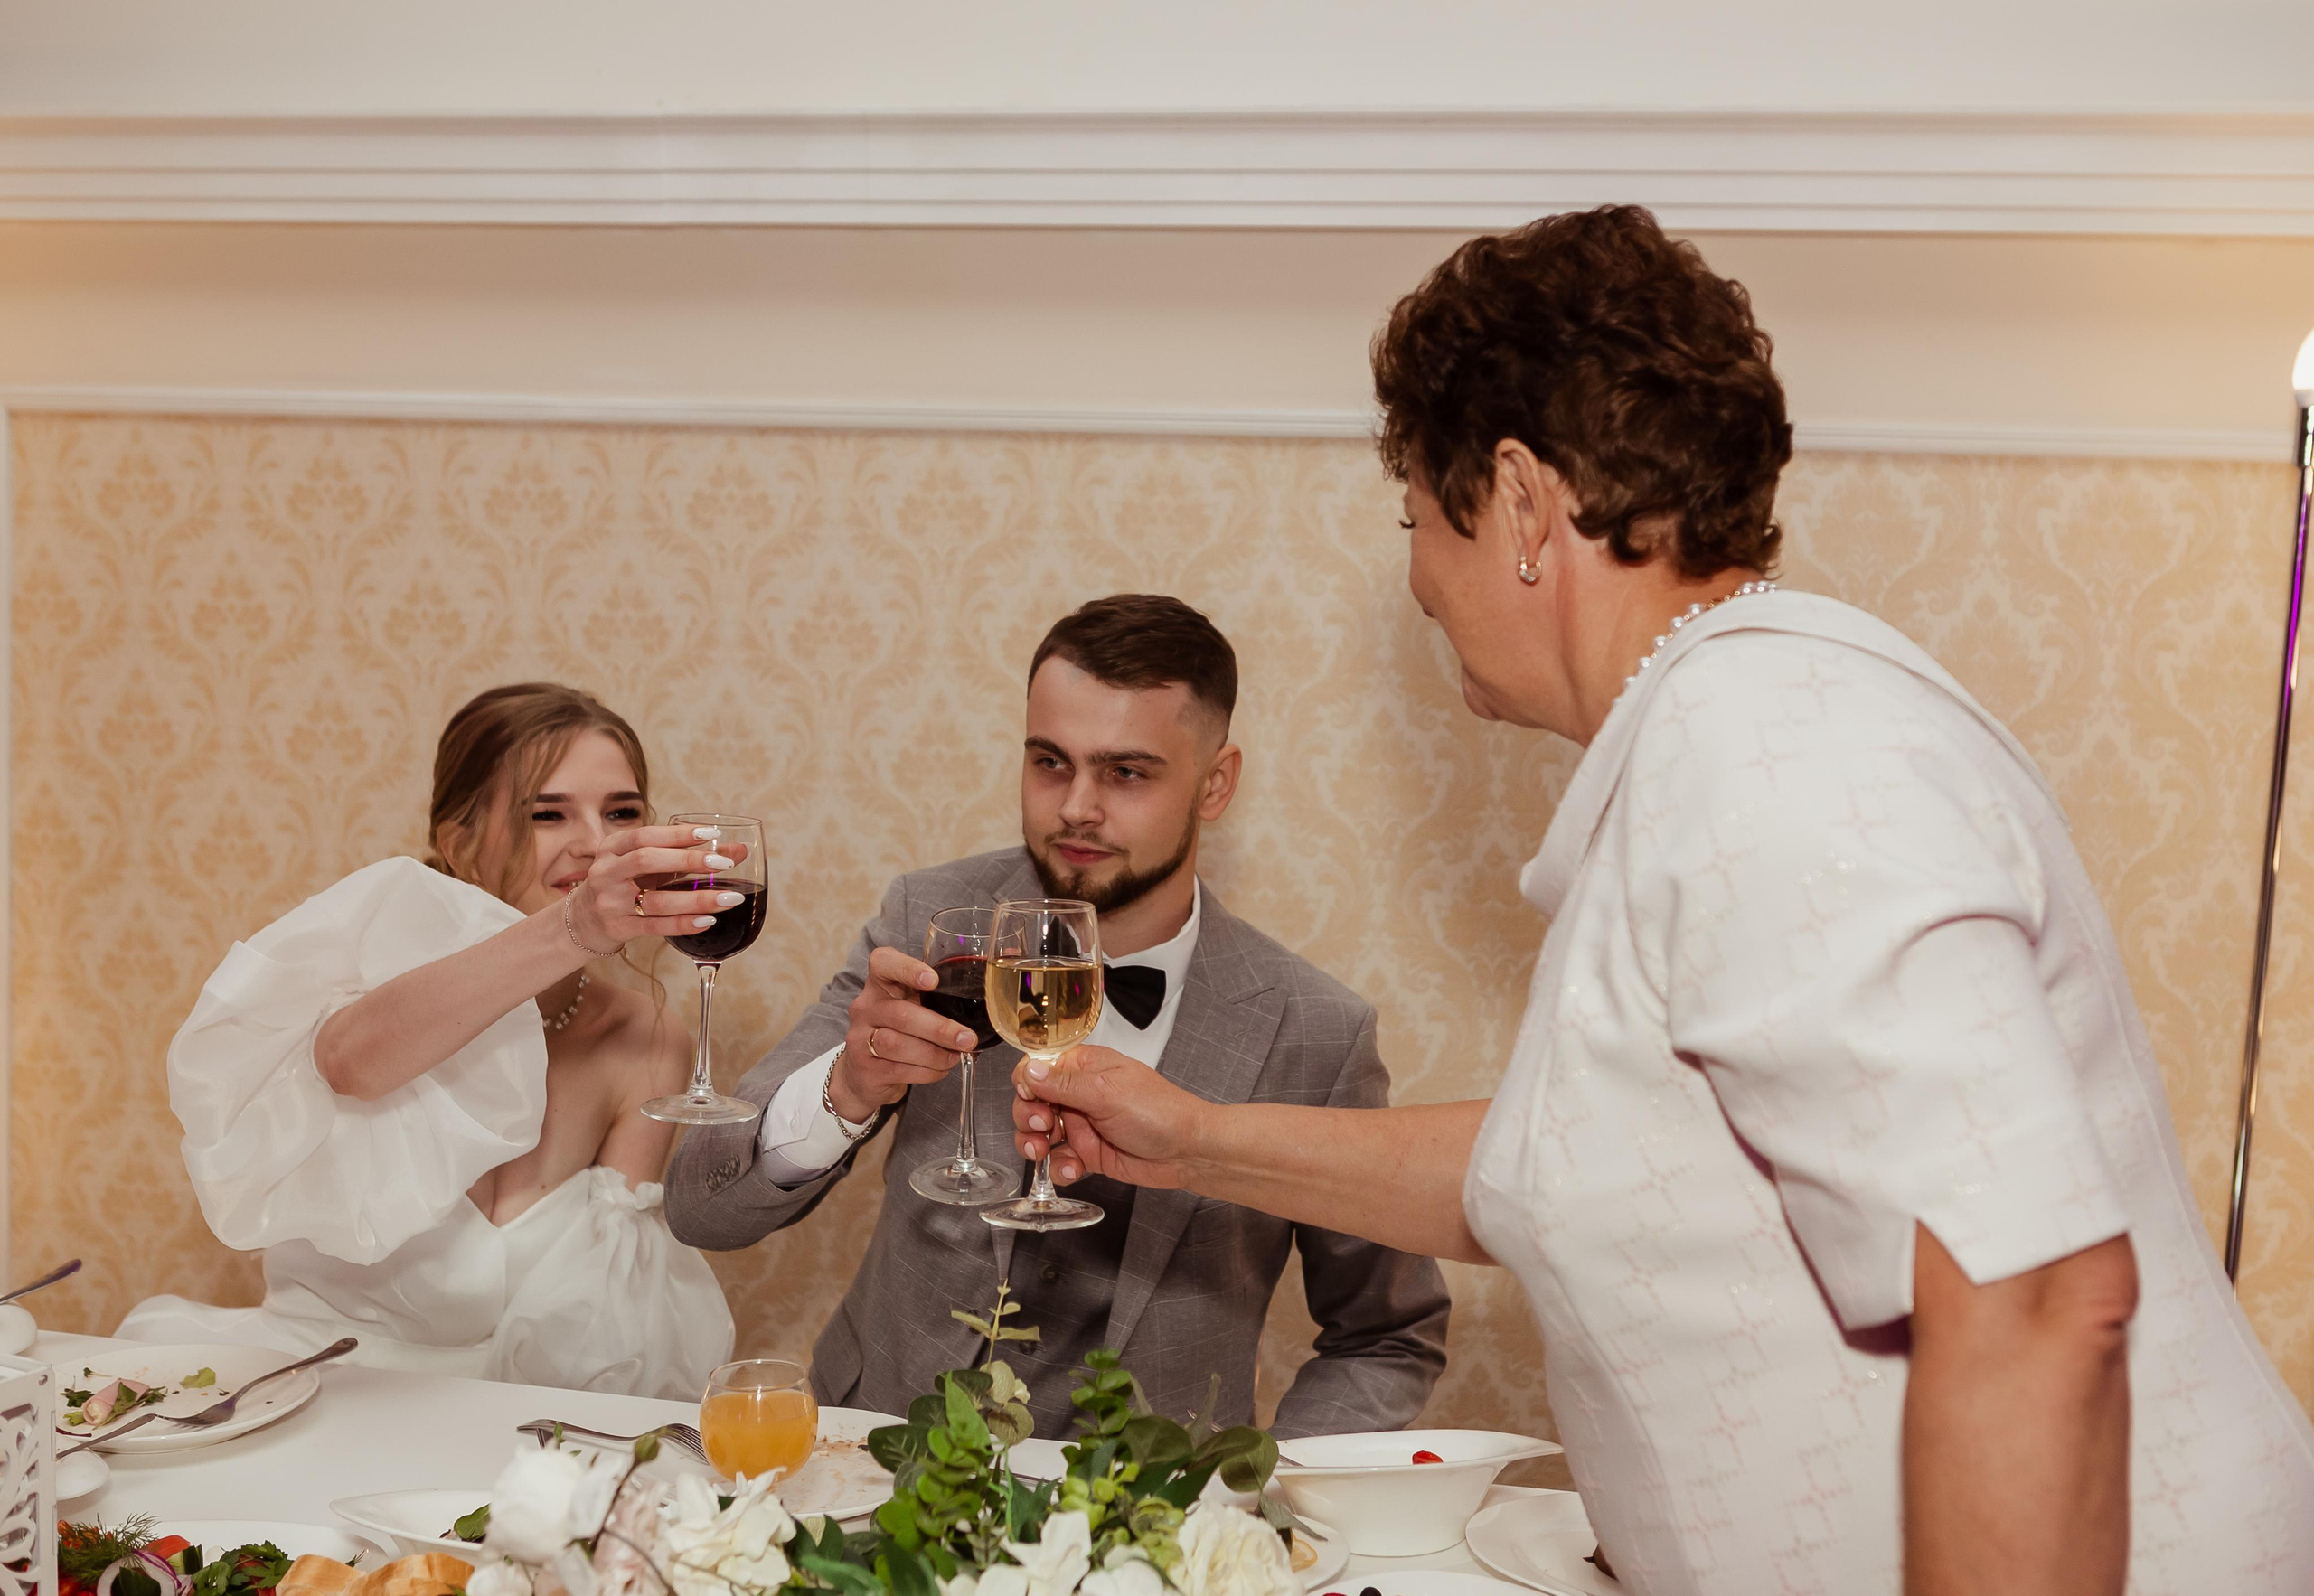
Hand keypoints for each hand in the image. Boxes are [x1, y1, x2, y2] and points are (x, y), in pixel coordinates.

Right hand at [566, 825, 753, 950]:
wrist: (583, 920)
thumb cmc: (625, 883)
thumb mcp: (647, 864)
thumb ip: (688, 855)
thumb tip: (739, 850)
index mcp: (612, 848)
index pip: (645, 835)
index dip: (679, 834)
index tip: (713, 834)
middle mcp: (606, 872)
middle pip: (646, 861)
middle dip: (688, 860)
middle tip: (724, 864)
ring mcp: (610, 902)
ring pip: (655, 900)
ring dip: (696, 899)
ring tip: (730, 898)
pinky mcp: (618, 928)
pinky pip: (655, 927)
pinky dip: (683, 924)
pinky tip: (708, 920)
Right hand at [828, 945, 980, 1121]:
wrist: (867, 1072)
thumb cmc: (903, 1029)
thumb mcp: (916, 1003)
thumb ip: (945, 991)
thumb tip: (1006, 961)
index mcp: (881, 982)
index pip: (883, 963)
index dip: (907, 968)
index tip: (933, 980)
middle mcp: (866, 1007)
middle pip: (901, 1014)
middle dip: (939, 1029)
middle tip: (967, 1038)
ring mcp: (860, 1038)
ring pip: (898, 1045)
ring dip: (935, 1054)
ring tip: (956, 1056)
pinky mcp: (865, 1068)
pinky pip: (900, 1069)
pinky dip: (928, 1072)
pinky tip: (941, 1069)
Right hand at [1011, 1045, 1206, 1189]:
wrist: (1187, 1152)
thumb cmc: (1160, 1112)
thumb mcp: (1107, 1092)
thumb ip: (1065, 1084)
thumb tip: (1030, 1071)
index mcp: (1085, 1068)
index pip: (1040, 1068)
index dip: (1027, 1083)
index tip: (1030, 1097)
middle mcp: (1080, 1094)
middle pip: (1033, 1102)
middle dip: (1028, 1116)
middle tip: (1042, 1126)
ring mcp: (1083, 1125)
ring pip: (1040, 1134)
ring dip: (1034, 1144)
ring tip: (1042, 1152)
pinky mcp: (1088, 1154)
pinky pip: (1059, 1160)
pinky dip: (1059, 1167)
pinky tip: (1072, 1169)